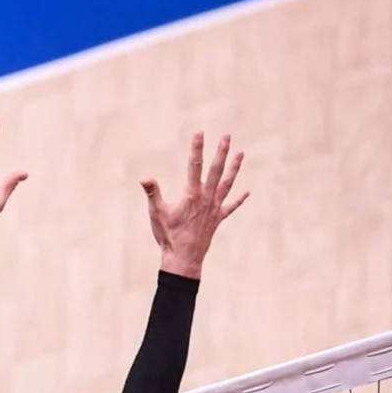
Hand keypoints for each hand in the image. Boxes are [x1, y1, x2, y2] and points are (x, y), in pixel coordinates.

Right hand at [141, 133, 248, 278]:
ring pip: (227, 184)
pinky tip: (246, 192)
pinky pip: (230, 207)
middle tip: (227, 136)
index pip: (195, 166)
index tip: (199, 133)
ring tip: (241, 153)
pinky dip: (238, 199)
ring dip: (234, 168)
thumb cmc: (168, 236)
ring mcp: (214, 209)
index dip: (197, 148)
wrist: (183, 259)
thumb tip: (145, 178)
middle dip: (221, 152)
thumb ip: (152, 193)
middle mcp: (206, 199)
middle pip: (216, 171)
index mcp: (191, 195)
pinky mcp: (217, 219)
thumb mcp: (156, 214)